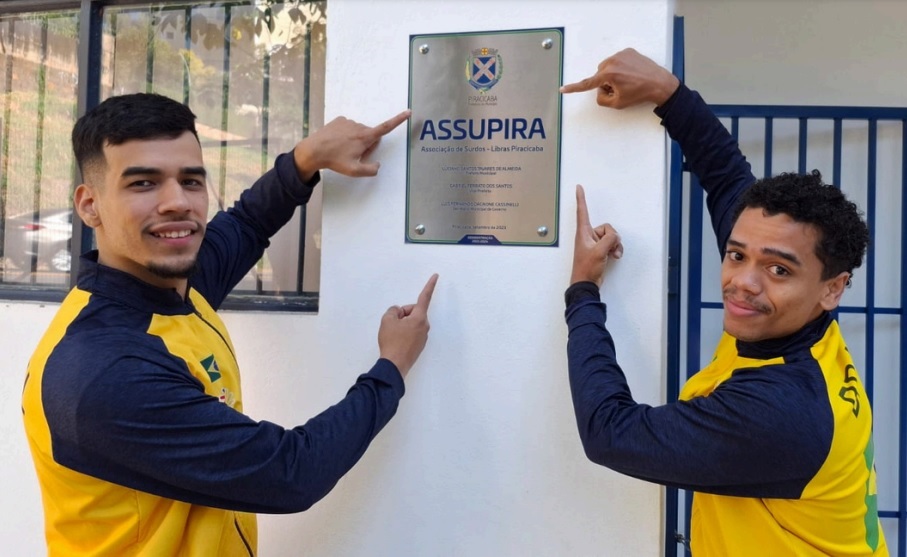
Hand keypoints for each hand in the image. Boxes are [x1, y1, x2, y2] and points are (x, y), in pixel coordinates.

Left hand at [292, 109, 410, 180]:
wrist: (313, 150)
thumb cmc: (335, 161)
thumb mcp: (354, 171)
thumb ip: (370, 170)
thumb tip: (378, 165)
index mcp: (365, 137)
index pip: (386, 128)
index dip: (398, 120)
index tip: (408, 112)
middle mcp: (358, 126)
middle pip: (370, 135)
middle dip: (366, 145)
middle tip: (353, 155)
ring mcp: (348, 121)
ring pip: (359, 132)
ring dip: (355, 140)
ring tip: (342, 149)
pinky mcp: (339, 119)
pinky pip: (348, 127)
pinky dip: (346, 134)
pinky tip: (337, 142)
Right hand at [378, 274, 438, 377]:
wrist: (394, 365)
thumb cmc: (392, 341)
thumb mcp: (387, 320)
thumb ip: (393, 310)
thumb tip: (398, 312)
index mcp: (419, 318)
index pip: (424, 297)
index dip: (430, 285)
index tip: (436, 276)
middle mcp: (424, 326)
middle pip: (413, 312)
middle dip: (403, 314)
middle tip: (392, 324)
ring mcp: (423, 337)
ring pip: (411, 323)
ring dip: (402, 325)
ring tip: (393, 335)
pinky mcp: (419, 346)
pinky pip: (411, 333)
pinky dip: (403, 334)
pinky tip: (396, 341)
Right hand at [560, 48, 679, 108]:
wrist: (659, 84)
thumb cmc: (639, 94)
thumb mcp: (617, 104)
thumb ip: (601, 99)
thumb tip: (599, 91)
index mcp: (608, 75)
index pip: (587, 83)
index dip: (573, 88)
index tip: (563, 89)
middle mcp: (612, 62)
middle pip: (599, 74)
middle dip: (605, 82)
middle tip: (619, 89)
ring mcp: (621, 54)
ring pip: (608, 66)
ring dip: (612, 74)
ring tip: (627, 81)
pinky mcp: (629, 51)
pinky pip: (618, 60)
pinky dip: (621, 67)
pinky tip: (631, 73)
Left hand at [571, 185, 622, 286]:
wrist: (586, 284)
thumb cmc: (587, 268)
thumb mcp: (599, 251)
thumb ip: (609, 239)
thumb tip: (614, 236)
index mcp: (583, 232)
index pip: (582, 211)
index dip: (581, 198)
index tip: (578, 187)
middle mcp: (588, 236)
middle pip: (606, 227)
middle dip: (613, 237)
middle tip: (610, 248)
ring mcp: (594, 243)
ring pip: (611, 236)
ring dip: (615, 245)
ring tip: (613, 254)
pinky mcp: (600, 250)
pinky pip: (612, 244)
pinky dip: (615, 249)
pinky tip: (614, 256)